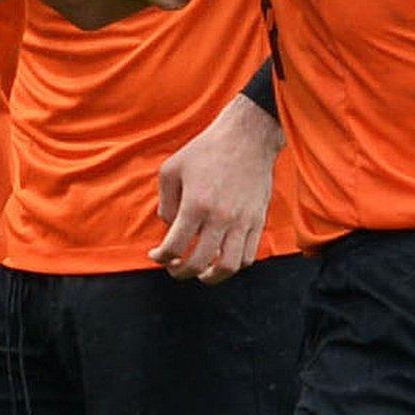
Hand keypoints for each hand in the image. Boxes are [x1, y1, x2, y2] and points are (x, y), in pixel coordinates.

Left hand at [149, 94, 284, 282]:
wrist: (247, 138)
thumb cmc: (206, 150)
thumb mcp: (172, 169)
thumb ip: (165, 202)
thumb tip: (168, 227)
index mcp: (195, 204)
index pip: (174, 246)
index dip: (161, 257)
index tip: (156, 256)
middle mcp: (220, 217)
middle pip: (199, 263)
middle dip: (181, 272)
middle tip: (174, 269)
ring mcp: (242, 221)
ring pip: (228, 267)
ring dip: (211, 277)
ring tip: (201, 272)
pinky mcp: (258, 221)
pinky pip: (248, 256)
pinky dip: (233, 265)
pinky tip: (221, 258)